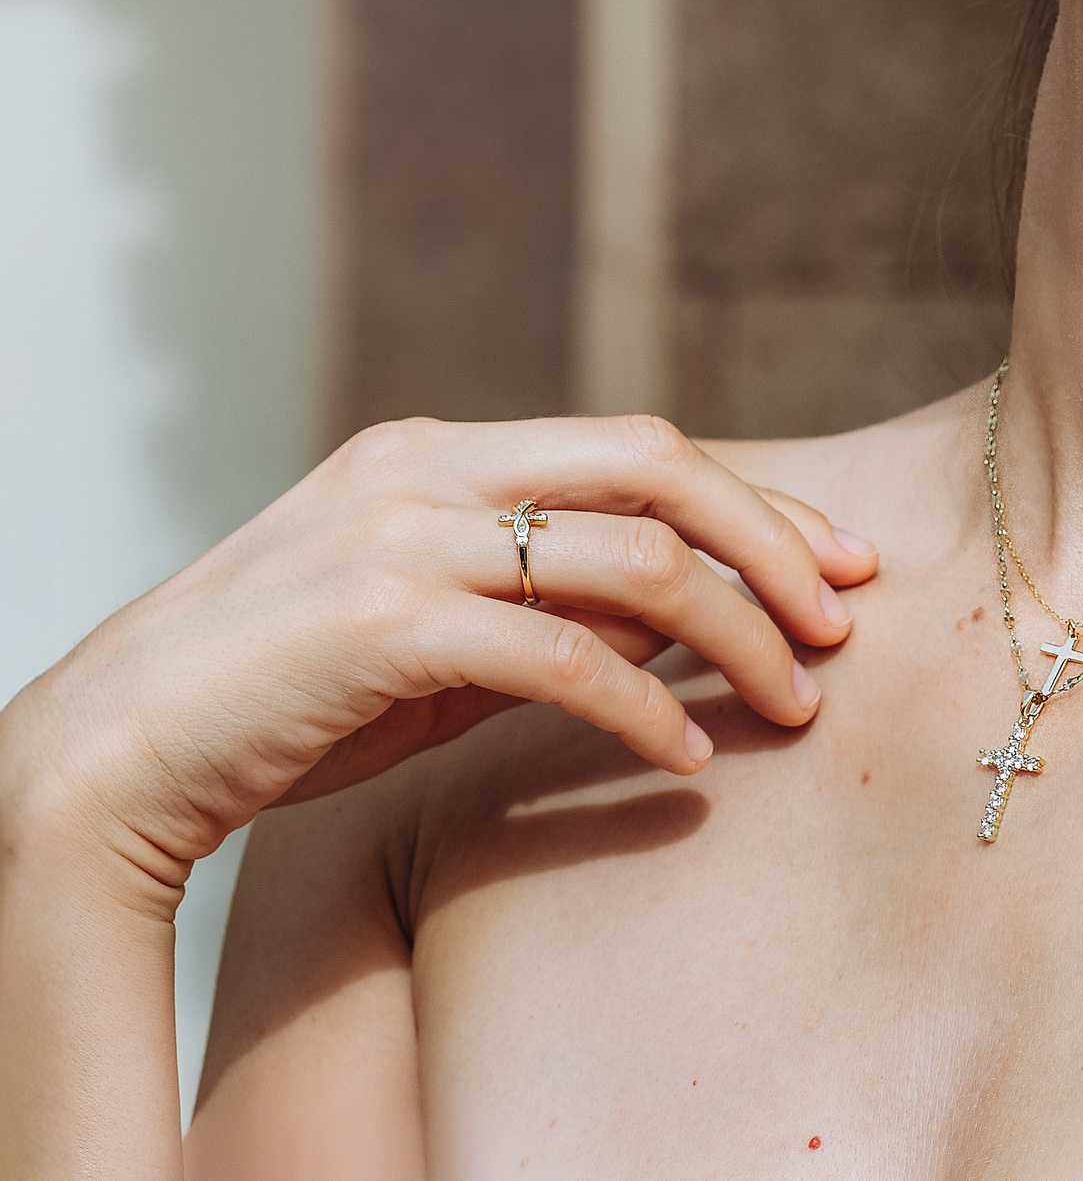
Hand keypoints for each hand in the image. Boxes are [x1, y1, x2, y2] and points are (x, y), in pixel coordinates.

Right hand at [0, 414, 875, 884]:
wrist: (117, 752)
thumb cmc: (291, 696)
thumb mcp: (438, 630)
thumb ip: (553, 602)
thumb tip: (698, 610)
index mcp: (444, 450)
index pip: (642, 448)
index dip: (756, 500)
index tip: (841, 559)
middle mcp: (431, 467)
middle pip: (659, 468)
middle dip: (773, 539)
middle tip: (843, 619)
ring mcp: (406, 535)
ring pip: (635, 560)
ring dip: (738, 634)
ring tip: (794, 704)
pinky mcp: (385, 622)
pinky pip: (565, 655)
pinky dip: (648, 706)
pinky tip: (689, 756)